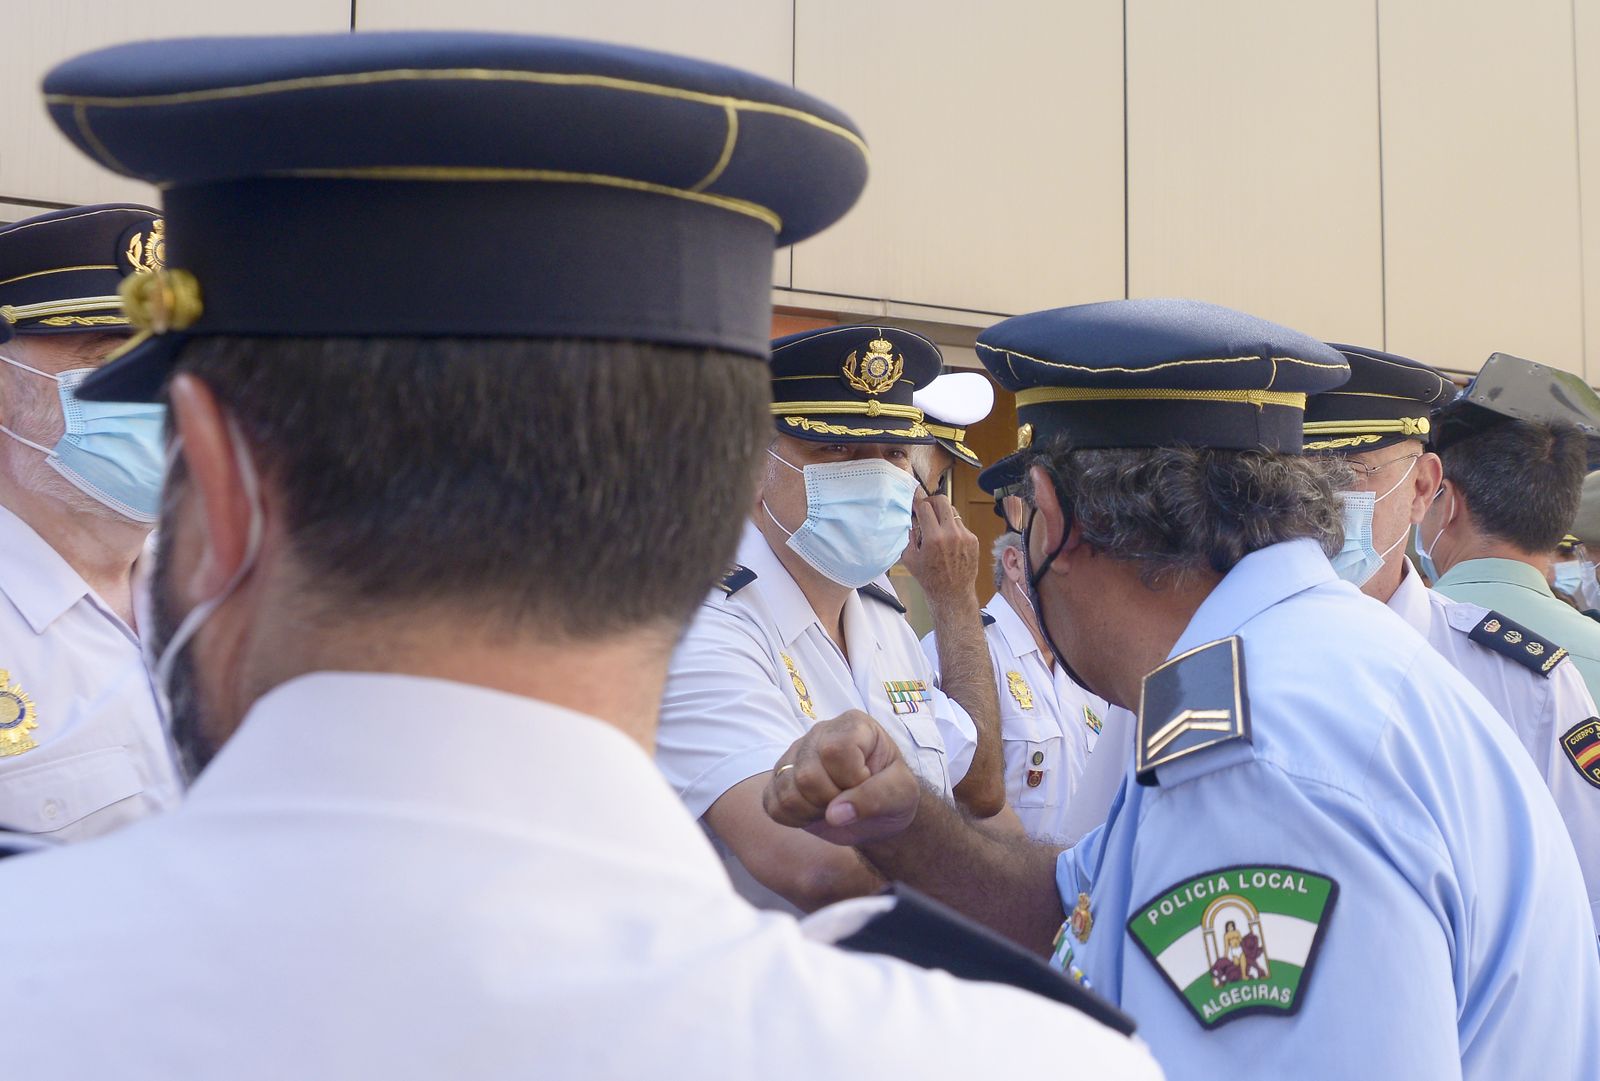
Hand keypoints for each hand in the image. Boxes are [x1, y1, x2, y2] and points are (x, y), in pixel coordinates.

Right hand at [763, 710, 920, 846]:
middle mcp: (820, 733)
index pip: (835, 750)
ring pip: (786, 790)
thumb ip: (875, 797)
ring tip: (833, 806)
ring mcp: (795, 754)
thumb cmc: (893, 794)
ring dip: (813, 811)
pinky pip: (772, 803)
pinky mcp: (779, 778)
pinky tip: (815, 812)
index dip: (852, 779)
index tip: (867, 783)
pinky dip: (794, 818)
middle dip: (832, 799)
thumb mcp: (902, 793)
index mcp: (854, 725)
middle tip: (850, 799)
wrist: (880, 814)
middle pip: (807, 774)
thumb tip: (834, 814)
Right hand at [898, 490, 978, 607]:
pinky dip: (952, 527)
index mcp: (933, 538)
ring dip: (942, 514)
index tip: (915, 503)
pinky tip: (947, 540)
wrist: (952, 593)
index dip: (917, 503)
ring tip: (936, 525)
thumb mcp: (909, 558)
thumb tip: (911, 518)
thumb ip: (908, 535)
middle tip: (926, 507)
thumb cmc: (929, 578)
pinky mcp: (973, 539)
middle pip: (942, 500)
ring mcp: (965, 536)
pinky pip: (960, 524)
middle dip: (931, 500)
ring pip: (952, 511)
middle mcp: (951, 534)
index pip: (925, 507)